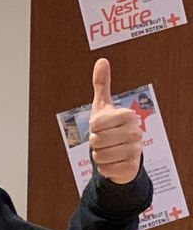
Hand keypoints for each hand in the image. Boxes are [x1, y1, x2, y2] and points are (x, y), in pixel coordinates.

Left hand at [88, 58, 142, 183]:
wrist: (121, 155)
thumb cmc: (109, 128)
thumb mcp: (103, 106)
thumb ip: (101, 84)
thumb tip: (102, 60)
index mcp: (128, 116)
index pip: (95, 124)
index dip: (93, 127)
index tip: (101, 126)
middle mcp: (135, 132)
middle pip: (96, 141)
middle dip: (94, 143)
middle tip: (104, 141)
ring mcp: (136, 151)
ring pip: (100, 156)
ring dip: (98, 156)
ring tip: (108, 151)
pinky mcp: (131, 168)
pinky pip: (106, 169)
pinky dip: (104, 168)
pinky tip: (112, 163)